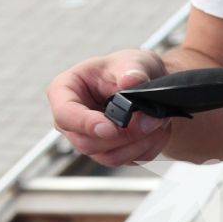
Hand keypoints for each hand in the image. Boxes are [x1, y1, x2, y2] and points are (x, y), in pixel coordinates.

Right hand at [46, 49, 173, 166]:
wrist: (146, 85)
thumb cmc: (127, 69)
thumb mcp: (132, 60)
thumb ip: (132, 70)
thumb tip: (131, 81)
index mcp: (65, 91)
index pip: (65, 114)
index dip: (85, 124)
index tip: (110, 128)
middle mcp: (71, 120)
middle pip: (87, 143)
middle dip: (123, 136)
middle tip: (150, 121)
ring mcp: (88, 139)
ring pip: (109, 157)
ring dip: (139, 144)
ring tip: (157, 122)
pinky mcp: (108, 153)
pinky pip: (127, 161)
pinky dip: (147, 149)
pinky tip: (157, 131)